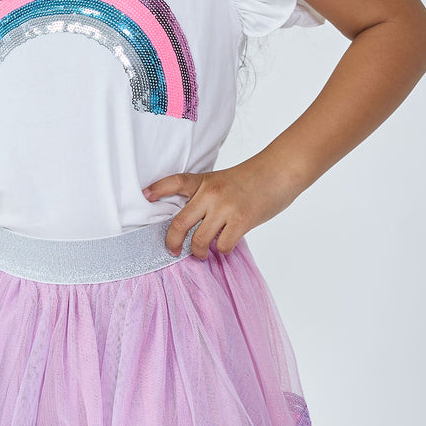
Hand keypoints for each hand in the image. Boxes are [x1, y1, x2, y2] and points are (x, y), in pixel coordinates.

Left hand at [141, 153, 303, 258]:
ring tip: (203, 254)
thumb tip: (196, 223)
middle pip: (180, 223)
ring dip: (199, 252)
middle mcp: (211, 194)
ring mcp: (225, 208)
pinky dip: (222, 250)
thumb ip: (208, 197)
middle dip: (173, 242)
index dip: (157, 189)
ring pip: (199, 240)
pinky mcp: (241, 221)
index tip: (145, 196)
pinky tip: (226, 246)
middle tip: (173, 250)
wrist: (280, 172)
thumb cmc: (254, 178)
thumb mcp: (223, 180)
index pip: (176, 182)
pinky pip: (222, 246)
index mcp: (205, 181)